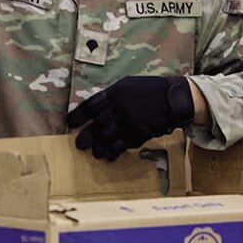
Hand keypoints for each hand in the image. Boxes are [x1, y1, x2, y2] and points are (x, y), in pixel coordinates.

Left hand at [66, 76, 194, 161]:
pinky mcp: (139, 133)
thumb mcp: (127, 85)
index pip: (90, 105)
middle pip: (97, 124)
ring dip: (98, 147)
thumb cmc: (149, 89)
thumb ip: (110, 95)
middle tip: (79, 144)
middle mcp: (119, 107)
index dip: (78, 115)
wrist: (173, 98)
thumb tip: (95, 107)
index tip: (70, 123)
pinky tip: (107, 157)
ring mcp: (129, 121)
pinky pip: (122, 145)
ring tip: (93, 152)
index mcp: (115, 93)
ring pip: (108, 137)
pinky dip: (113, 152)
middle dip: (86, 136)